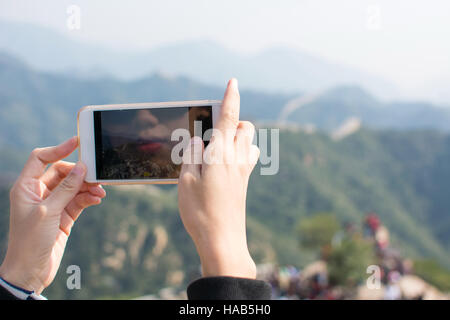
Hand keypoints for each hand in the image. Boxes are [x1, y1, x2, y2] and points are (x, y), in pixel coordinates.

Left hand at [0, 137, 105, 293]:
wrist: (31, 270)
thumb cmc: (29, 241)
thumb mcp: (48, 212)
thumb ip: (66, 189)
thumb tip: (82, 168)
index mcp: (26, 187)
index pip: (40, 158)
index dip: (58, 148)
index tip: (77, 143)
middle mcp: (39, 192)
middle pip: (62, 172)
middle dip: (79, 173)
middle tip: (95, 175)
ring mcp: (53, 204)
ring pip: (73, 187)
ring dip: (87, 187)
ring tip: (100, 191)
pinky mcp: (64, 215)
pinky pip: (79, 200)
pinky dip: (89, 198)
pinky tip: (97, 200)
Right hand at [178, 79, 259, 278]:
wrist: (223, 241)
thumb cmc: (200, 212)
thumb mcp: (186, 181)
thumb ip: (190, 155)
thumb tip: (197, 138)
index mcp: (221, 155)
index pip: (229, 118)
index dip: (230, 98)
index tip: (233, 81)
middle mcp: (237, 160)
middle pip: (246, 128)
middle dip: (234, 120)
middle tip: (214, 129)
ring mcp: (243, 172)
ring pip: (250, 142)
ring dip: (239, 136)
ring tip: (218, 146)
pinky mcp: (244, 184)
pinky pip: (249, 158)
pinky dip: (241, 152)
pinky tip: (224, 164)